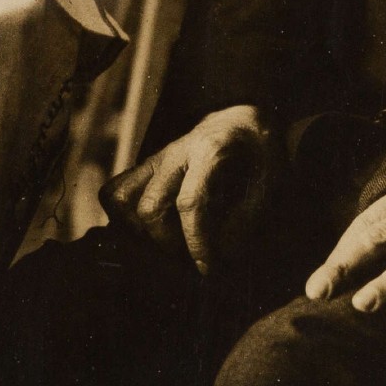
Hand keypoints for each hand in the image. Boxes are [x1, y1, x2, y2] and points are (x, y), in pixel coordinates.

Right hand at [102, 104, 279, 273]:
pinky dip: (121, 217)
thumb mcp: (270, 179)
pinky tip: (145, 232)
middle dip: (167, 244)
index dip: (196, 242)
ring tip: (163, 246)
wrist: (240, 117)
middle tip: (189, 258)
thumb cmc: (257, 150)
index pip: (190, 203)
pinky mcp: (145, 166)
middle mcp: (175, 153)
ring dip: (138, 232)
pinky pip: (115, 190)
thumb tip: (222, 255)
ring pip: (122, 198)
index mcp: (209, 152)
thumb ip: (248, 218)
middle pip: (150, 207)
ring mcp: (155, 159)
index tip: (207, 267)